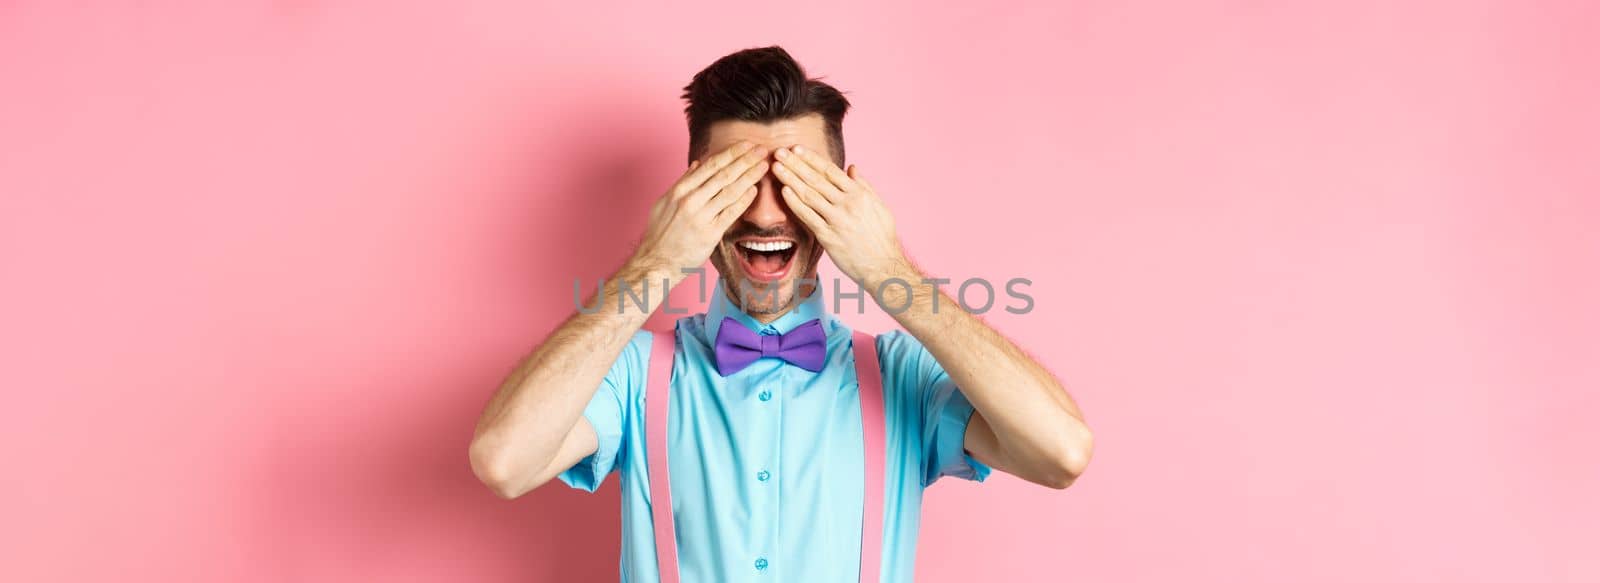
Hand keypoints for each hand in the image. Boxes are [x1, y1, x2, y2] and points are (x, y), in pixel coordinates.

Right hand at [634, 141, 768, 274]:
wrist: (656, 260)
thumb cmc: (661, 232)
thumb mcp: (666, 202)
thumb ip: (684, 182)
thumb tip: (697, 164)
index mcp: (680, 190)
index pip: (710, 166)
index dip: (730, 153)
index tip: (746, 145)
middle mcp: (690, 200)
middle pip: (723, 175)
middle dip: (745, 160)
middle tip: (761, 149)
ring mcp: (700, 216)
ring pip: (729, 191)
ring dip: (749, 176)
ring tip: (763, 166)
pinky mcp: (710, 234)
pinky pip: (730, 213)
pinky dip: (743, 200)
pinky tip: (754, 190)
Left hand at [771, 145, 908, 285]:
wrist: (884, 266)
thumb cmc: (882, 237)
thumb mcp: (879, 206)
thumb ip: (864, 186)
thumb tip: (852, 168)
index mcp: (859, 194)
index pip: (830, 171)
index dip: (811, 158)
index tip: (797, 148)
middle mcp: (847, 204)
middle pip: (816, 179)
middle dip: (795, 163)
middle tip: (778, 151)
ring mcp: (837, 220)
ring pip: (809, 195)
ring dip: (790, 179)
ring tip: (776, 167)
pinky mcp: (828, 237)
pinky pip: (808, 216)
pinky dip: (795, 203)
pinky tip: (784, 191)